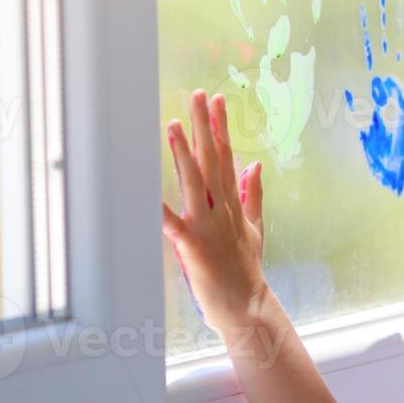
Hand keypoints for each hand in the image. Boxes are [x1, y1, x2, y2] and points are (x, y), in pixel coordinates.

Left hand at [162, 89, 268, 331]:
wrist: (246, 306)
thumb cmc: (245, 270)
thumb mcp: (254, 228)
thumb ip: (253, 195)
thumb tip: (256, 165)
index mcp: (233, 204)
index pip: (227, 156)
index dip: (221, 127)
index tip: (217, 100)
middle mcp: (222, 209)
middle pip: (212, 160)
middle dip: (204, 126)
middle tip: (197, 96)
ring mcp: (209, 226)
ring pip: (195, 182)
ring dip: (183, 153)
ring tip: (172, 125)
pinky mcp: (194, 246)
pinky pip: (172, 224)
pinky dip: (160, 210)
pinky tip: (147, 193)